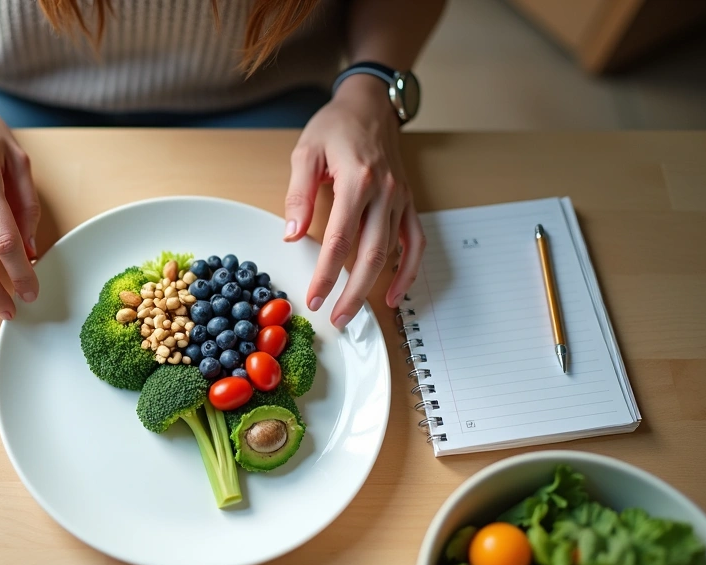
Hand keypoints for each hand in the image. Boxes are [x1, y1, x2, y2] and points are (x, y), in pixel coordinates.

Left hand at [283, 75, 425, 329]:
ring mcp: (400, 199)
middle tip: (336, 318)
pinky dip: (408, 271)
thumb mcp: (305, 153)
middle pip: (370, 254)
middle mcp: (384, 192)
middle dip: (353, 292)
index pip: (340, 239)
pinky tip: (394, 294)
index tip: (314, 297)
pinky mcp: (407, 202)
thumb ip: (298, 196)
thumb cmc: (335, 126)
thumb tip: (291, 235)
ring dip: (375, 287)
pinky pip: (415, 242)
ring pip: (392, 253)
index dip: (326, 273)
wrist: (369, 104)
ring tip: (356, 313)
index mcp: (357, 180)